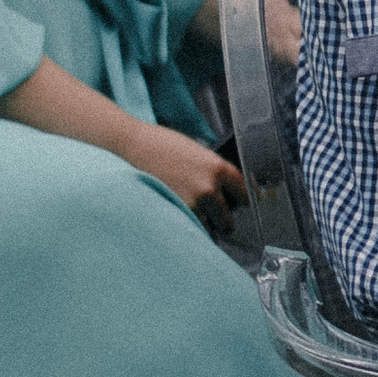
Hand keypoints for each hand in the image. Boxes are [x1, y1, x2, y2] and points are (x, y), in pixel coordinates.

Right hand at [130, 123, 246, 231]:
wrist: (133, 147)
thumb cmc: (163, 146)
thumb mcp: (198, 153)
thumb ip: (214, 172)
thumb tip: (227, 193)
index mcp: (218, 168)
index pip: (244, 194)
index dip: (239, 202)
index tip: (237, 206)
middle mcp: (209, 187)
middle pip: (229, 219)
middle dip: (223, 219)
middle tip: (216, 219)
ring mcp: (192, 204)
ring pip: (209, 228)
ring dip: (204, 227)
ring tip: (194, 217)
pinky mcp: (175, 214)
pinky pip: (191, 230)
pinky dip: (189, 228)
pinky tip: (181, 217)